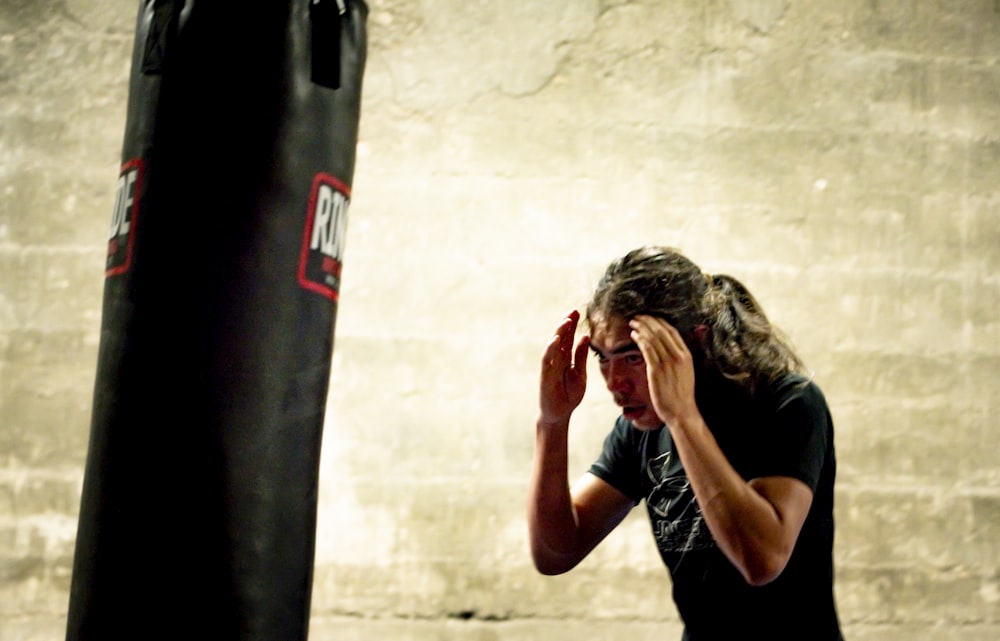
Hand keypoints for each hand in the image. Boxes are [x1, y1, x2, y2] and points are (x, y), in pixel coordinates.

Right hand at [539, 310, 589, 426]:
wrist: (560, 414)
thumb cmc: (569, 395)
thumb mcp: (580, 374)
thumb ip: (581, 357)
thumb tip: (585, 337)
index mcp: (566, 358)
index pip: (569, 338)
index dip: (572, 325)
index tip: (577, 312)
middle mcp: (557, 359)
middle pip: (561, 338)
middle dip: (566, 324)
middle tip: (574, 311)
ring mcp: (550, 366)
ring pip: (553, 345)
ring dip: (559, 332)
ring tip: (567, 321)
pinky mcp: (545, 374)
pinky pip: (547, 359)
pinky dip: (551, 348)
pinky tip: (557, 339)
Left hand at [628, 315, 698, 428]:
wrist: (681, 411)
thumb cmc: (682, 394)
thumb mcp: (687, 371)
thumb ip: (680, 357)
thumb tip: (671, 347)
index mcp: (686, 355)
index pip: (672, 331)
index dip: (659, 322)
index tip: (650, 318)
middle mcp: (678, 356)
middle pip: (661, 331)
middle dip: (648, 321)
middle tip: (638, 316)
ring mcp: (667, 363)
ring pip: (653, 338)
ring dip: (641, 328)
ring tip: (633, 323)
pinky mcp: (656, 371)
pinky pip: (647, 349)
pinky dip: (639, 339)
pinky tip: (633, 335)